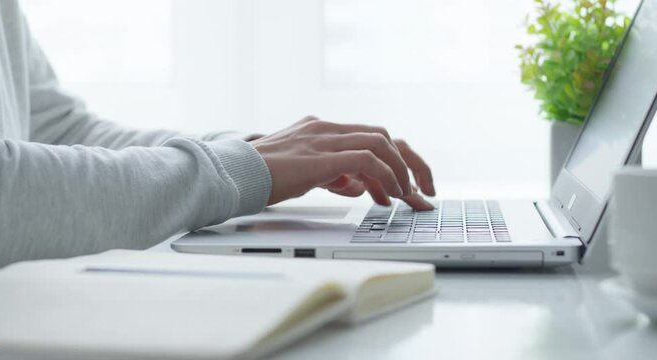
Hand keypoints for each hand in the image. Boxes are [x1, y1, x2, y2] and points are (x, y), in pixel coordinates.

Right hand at [251, 116, 435, 209]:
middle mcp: (326, 129)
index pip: (370, 137)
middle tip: (422, 190)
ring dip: (402, 172)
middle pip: (384, 136)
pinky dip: (385, 176)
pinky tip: (389, 195)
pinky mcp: (322, 156)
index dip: (394, 160)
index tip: (407, 184)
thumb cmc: (261, 176)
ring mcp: (324, 139)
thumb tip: (357, 185)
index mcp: (321, 130)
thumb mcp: (304, 173)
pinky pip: (367, 160)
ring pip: (381, 144)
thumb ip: (333, 174)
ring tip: (408, 197)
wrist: (233, 174)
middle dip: (410, 163)